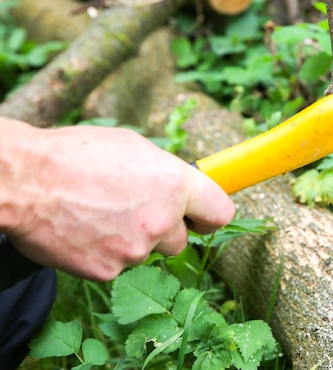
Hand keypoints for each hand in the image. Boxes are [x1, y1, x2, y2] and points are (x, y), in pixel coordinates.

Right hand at [0, 118, 234, 280]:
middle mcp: (163, 220)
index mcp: (176, 185)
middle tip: (133, 212)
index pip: (221, 213)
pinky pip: (117, 265)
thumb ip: (165, 174)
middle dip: (163, 230)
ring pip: (146, 252)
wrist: (24, 181)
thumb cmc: (76, 155)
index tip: (201, 218)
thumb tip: (179, 189)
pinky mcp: (108, 270)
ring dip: (132, 241)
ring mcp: (136, 249)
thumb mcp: (134, 148)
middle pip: (180, 240)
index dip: (209, 216)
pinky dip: (105, 253)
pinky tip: (84, 230)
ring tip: (99, 215)